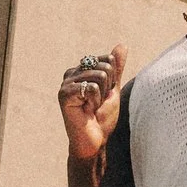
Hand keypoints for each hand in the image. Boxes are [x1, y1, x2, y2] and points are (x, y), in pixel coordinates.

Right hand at [59, 45, 126, 159]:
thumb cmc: (102, 118)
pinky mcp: (64, 94)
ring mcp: (66, 83)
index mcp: (81, 70)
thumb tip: (122, 45)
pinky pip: (91, 88)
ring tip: (91, 108)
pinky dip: (94, 102)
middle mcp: (71, 73)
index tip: (103, 96)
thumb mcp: (113, 89)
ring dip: (101, 97)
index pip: (108, 60)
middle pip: (105, 67)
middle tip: (96, 104)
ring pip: (99, 76)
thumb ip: (116, 68)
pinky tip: (86, 111)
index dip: (112, 81)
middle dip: (107, 88)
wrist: (95, 141)